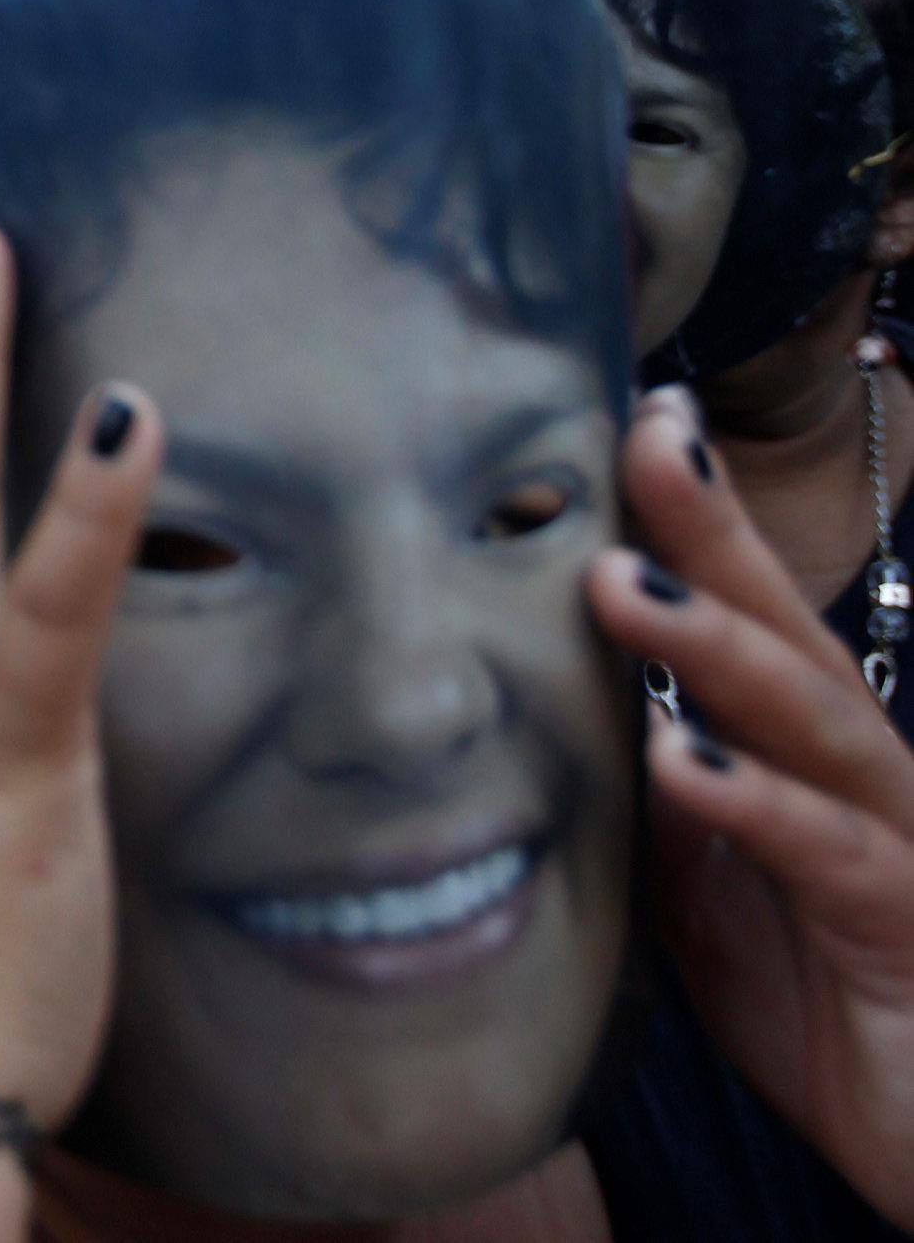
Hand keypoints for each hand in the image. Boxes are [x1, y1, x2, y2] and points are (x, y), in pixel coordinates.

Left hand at [589, 388, 913, 1221]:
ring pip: (814, 718)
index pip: (746, 611)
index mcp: (799, 751)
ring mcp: (891, 841)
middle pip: (786, 627)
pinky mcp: (899, 925)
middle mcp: (855, 773)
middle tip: (643, 438)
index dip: (695, 516)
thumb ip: (633, 790)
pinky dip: (755, 805)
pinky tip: (685, 763)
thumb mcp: (694, 879)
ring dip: (720, 645)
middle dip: (713, 529)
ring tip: (624, 585)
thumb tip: (525, 710)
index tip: (637, 411)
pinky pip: (830, 854)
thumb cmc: (812, 992)